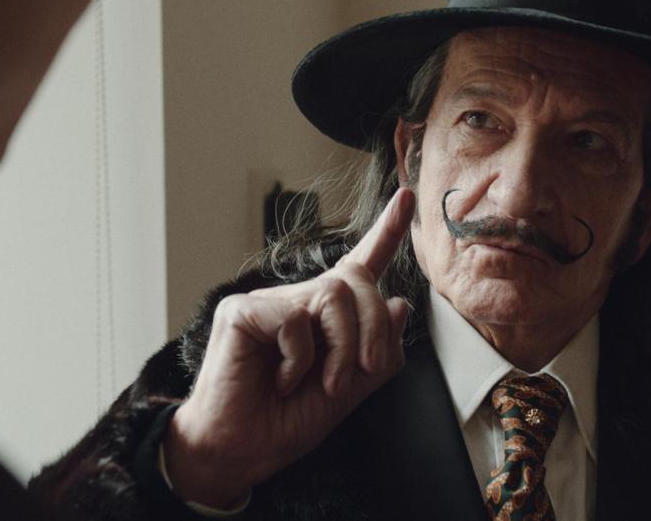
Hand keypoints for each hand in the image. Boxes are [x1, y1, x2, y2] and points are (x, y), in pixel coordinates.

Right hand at [163, 187, 415, 507]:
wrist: (242, 452)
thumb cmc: (286, 422)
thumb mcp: (347, 392)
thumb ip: (377, 353)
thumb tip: (400, 303)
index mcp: (323, 318)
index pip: (359, 266)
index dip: (385, 233)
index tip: (408, 197)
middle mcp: (297, 301)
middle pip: (357, 282)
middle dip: (374, 328)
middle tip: (364, 371)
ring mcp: (268, 302)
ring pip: (333, 296)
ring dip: (342, 347)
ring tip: (321, 383)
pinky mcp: (242, 311)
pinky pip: (296, 320)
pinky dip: (299, 359)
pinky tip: (280, 379)